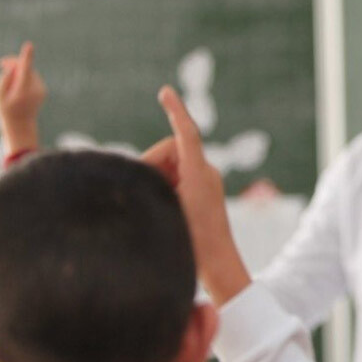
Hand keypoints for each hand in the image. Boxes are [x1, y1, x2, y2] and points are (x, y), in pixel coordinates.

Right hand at [0, 41, 45, 154]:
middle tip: (0, 64)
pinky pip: (32, 76)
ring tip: (9, 83)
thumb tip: (13, 67)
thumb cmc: (6, 110)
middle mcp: (35, 89)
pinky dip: (24, 77)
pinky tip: (17, 86)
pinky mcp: (43, 89)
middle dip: (14, 63)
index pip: (25, 70)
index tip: (29, 45)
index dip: (26, 57)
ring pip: (29, 71)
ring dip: (18, 71)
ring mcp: (41, 89)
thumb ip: (4, 79)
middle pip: (25, 67)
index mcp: (23, 90)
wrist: (21, 124)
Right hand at [155, 85, 250, 305]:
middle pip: (169, 150)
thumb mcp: (168, 215)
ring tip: (160, 207)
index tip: (165, 93)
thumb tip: (141, 178)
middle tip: (146, 192)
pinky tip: (161, 207)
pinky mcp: (202, 194)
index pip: (186, 134)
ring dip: (157, 179)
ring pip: (170, 165)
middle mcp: (205, 173)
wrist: (220, 268)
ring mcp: (205, 183)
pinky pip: (177, 178)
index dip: (176, 112)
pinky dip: (164, 186)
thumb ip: (154, 190)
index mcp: (199, 174)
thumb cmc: (196, 245)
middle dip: (152, 165)